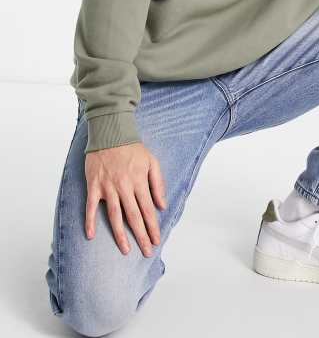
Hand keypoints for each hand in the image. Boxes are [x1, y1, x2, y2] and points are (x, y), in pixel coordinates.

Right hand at [84, 142, 166, 256]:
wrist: (110, 134)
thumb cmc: (133, 148)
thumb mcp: (152, 162)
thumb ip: (158, 184)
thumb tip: (162, 205)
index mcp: (139, 181)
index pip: (148, 210)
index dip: (153, 227)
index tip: (156, 240)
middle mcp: (124, 187)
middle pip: (133, 216)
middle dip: (141, 236)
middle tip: (146, 252)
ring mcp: (108, 187)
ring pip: (114, 215)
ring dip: (120, 234)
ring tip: (125, 250)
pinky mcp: (94, 185)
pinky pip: (90, 207)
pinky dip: (89, 221)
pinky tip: (91, 235)